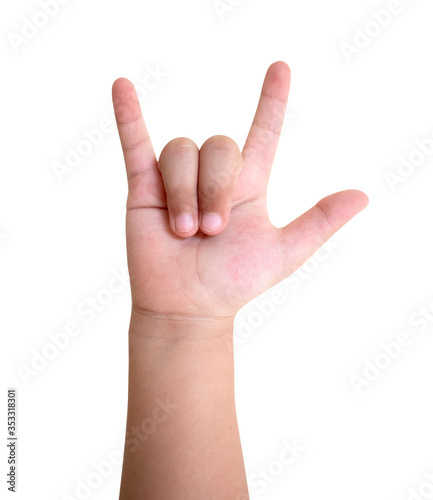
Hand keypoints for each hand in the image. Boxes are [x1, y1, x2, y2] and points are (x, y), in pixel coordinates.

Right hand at [112, 62, 367, 326]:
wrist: (189, 306)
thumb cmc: (234, 283)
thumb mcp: (284, 253)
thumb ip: (319, 222)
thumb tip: (363, 195)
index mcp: (249, 185)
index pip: (264, 132)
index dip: (272, 101)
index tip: (280, 68)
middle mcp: (214, 177)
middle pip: (219, 146)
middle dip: (215, 187)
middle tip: (212, 231)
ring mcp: (178, 179)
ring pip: (182, 152)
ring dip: (185, 193)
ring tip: (185, 232)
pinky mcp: (144, 186)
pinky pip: (136, 143)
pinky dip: (128, 116)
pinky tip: (122, 86)